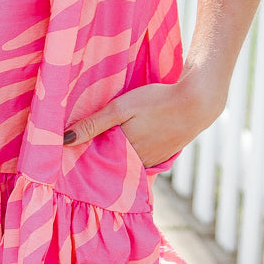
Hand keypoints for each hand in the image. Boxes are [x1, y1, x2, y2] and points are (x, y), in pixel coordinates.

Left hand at [62, 77, 223, 169]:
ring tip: (103, 144)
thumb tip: (65, 140)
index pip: (97, 160)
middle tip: (82, 150)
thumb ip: (93, 124)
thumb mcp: (121, 108)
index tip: (68, 152)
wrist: (198, 101)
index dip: (84, 155)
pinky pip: (142, 159)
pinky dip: (132, 154)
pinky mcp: (164, 155)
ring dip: (116, 156)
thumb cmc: (157, 100)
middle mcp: (139, 162)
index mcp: (125, 152)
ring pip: (128, 162)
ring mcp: (153, 160)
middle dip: (99, 158)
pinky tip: (128, 142)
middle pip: (112, 163)